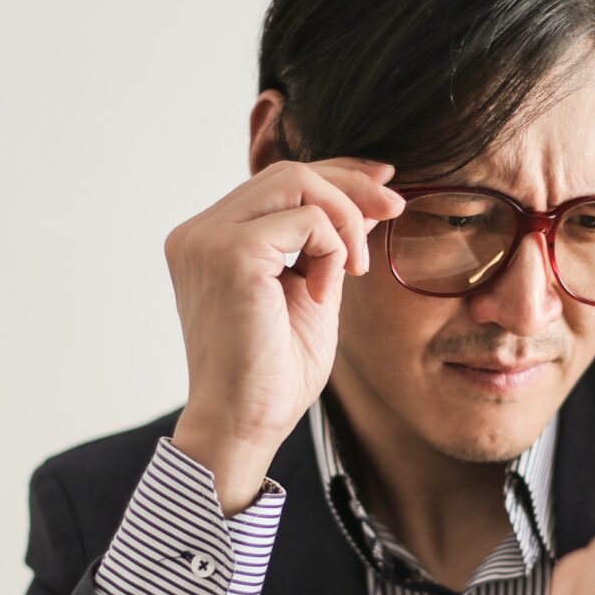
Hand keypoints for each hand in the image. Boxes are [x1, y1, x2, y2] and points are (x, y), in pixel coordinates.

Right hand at [163, 157, 405, 509]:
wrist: (246, 424)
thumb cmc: (273, 374)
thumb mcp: (310, 290)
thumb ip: (325, 243)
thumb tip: (367, 196)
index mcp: (209, 240)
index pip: (275, 181)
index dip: (335, 174)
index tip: (384, 184)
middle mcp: (198, 233)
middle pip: (287, 171)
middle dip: (351, 185)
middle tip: (395, 210)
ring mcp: (207, 239)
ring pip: (297, 181)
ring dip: (345, 219)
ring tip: (356, 269)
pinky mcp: (230, 253)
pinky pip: (307, 220)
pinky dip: (333, 250)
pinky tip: (324, 293)